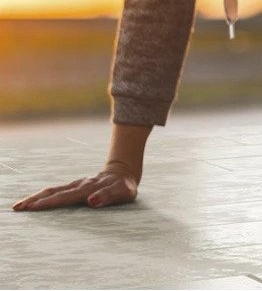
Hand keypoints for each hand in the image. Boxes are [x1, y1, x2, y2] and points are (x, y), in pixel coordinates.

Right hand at [11, 161, 139, 211]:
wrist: (124, 173)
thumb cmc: (124, 186)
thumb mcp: (123, 192)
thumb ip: (108, 196)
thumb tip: (91, 201)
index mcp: (89, 188)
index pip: (66, 197)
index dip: (50, 202)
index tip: (33, 207)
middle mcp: (79, 185)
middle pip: (54, 192)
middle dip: (36, 200)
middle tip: (18, 208)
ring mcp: (76, 185)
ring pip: (53, 190)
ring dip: (36, 198)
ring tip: (20, 206)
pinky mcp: (74, 187)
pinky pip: (56, 191)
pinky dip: (43, 196)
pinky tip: (33, 202)